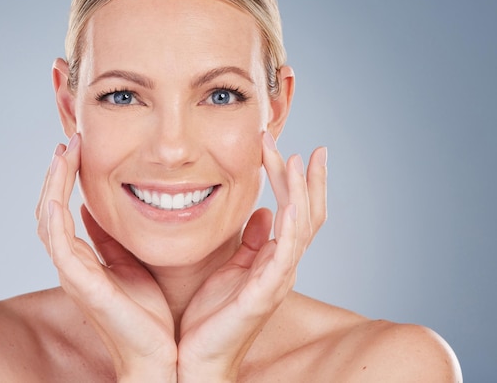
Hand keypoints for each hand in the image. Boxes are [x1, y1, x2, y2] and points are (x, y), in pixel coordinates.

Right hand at [35, 134, 176, 381]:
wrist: (161, 357)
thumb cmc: (149, 315)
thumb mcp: (132, 263)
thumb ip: (113, 239)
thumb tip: (98, 210)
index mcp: (85, 259)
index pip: (63, 210)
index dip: (65, 179)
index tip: (75, 147)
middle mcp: (73, 264)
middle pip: (49, 210)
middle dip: (56, 174)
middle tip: (68, 142)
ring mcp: (73, 273)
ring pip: (48, 220)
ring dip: (53, 184)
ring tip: (64, 153)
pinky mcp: (82, 283)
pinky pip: (59, 243)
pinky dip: (54, 214)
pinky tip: (60, 190)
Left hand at [177, 133, 327, 381]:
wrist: (196, 358)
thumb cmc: (211, 316)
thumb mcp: (229, 268)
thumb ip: (249, 242)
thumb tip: (263, 212)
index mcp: (273, 259)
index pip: (298, 213)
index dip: (301, 183)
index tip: (298, 150)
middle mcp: (282, 267)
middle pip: (307, 214)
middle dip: (306, 179)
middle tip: (304, 146)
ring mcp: (276, 280)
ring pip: (302, 229)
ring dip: (300, 192)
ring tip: (295, 159)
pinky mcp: (262, 294)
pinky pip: (284, 257)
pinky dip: (292, 229)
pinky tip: (291, 205)